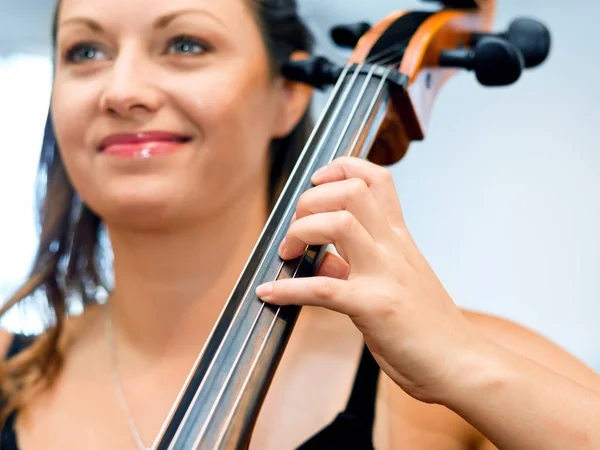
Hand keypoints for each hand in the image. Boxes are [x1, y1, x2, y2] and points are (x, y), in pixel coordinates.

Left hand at [256, 156, 486, 401]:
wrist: (462, 364)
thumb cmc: (429, 327)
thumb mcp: (395, 283)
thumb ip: (356, 267)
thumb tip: (319, 263)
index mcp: (399, 239)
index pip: (376, 179)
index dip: (342, 168)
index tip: (317, 181)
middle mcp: (392, 248)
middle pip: (351, 191)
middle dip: (311, 199)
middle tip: (295, 229)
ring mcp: (384, 274)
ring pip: (338, 222)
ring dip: (300, 231)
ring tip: (287, 254)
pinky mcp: (374, 307)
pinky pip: (321, 289)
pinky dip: (287, 289)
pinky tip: (269, 294)